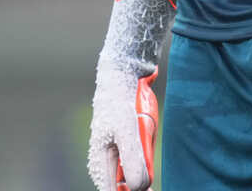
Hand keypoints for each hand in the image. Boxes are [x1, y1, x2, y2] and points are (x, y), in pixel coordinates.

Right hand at [88, 0, 173, 189]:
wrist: (124, 72)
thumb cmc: (121, 101)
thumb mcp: (129, 132)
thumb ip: (133, 161)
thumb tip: (139, 189)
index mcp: (100, 162)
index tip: (151, 188)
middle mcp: (106, 160)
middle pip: (127, 184)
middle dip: (142, 177)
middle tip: (150, 157)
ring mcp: (117, 151)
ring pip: (136, 170)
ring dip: (146, 161)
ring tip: (145, 133)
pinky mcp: (127, 141)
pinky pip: (140, 155)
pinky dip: (147, 148)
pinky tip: (146, 130)